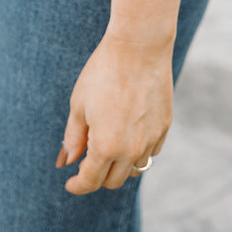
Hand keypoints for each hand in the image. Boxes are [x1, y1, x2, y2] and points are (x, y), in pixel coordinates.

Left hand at [55, 30, 173, 194]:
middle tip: (85, 160)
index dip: (77, 185)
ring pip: (133, 169)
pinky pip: (150, 152)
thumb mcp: (79, 104)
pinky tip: (127, 133)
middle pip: (112, 181)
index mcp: (106, 146)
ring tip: (107, 146)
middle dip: (96, 176)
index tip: (69, 182)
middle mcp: (131, 149)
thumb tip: (66, 162)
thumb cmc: (103, 71)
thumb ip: (73, 138)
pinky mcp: (164, 127)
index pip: (90, 181)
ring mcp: (151, 139)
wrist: (139, 46)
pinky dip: (137, 151)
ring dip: (118, 166)